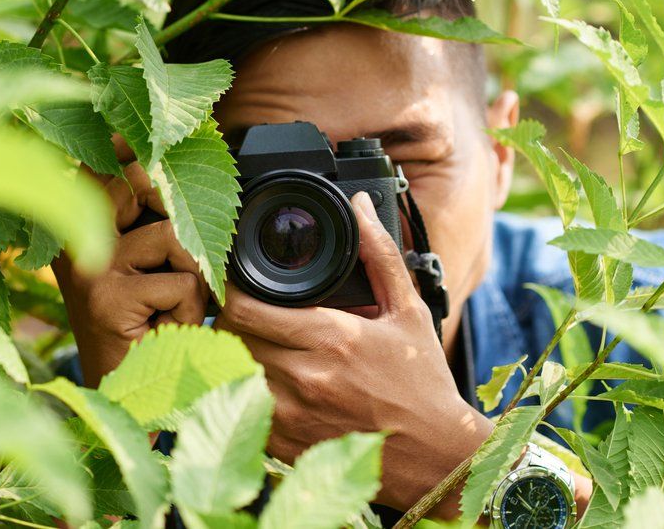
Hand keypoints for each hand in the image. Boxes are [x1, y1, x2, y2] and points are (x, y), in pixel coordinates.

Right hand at [51, 138, 208, 387]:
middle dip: (179, 215)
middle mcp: (76, 239)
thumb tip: (175, 173)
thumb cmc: (140, 331)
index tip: (140, 135)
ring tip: (168, 310)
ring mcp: (89, 266)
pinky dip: (188, 312)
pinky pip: (180, 284)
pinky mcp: (107, 297)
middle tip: (184, 259)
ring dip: (191, 280)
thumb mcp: (143, 268)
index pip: (109, 166)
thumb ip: (152, 223)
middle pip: (144, 184)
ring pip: (174, 237)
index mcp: (81, 226)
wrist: (118, 397)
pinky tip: (162, 331)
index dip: (132, 147)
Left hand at [214, 191, 491, 516]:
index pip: (243, 307)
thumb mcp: (408, 311)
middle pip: (228, 336)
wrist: (436, 457)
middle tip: (238, 310)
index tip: (233, 282)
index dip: (228, 290)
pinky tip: (255, 380)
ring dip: (229, 354)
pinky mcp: (283, 444)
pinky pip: (237, 409)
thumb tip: (360, 206)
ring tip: (246, 342)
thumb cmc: (422, 383)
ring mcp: (290, 414)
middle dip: (227, 319)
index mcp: (331, 337)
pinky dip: (237, 391)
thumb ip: (379, 254)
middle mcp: (304, 376)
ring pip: (227, 372)